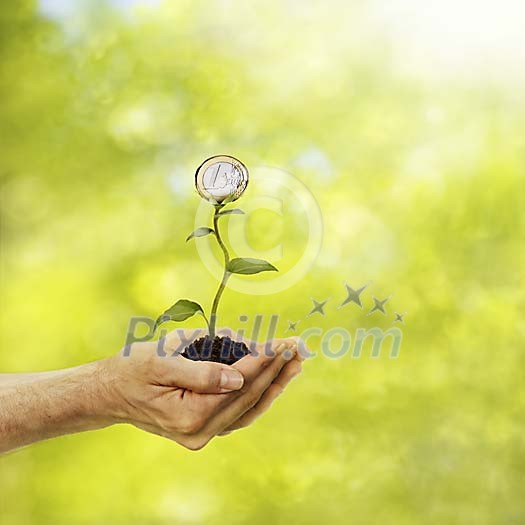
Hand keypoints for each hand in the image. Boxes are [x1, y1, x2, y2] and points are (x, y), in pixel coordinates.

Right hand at [104, 328, 303, 449]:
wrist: (110, 394)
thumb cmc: (131, 370)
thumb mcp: (160, 361)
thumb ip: (201, 372)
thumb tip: (239, 376)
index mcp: (190, 416)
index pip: (240, 385)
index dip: (266, 361)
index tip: (285, 341)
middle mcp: (200, 432)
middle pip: (250, 398)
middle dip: (278, 370)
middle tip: (301, 347)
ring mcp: (203, 434)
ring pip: (250, 409)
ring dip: (275, 384)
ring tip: (296, 362)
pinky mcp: (204, 428)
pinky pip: (240, 413)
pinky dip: (259, 394)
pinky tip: (274, 379)